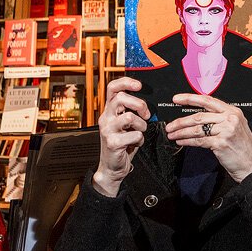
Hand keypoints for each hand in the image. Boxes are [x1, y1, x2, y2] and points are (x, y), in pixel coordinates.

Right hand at [92, 77, 149, 195]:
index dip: (126, 82)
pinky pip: (135, 135)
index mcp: (109, 111)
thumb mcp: (124, 125)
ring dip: (141, 125)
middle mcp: (106, 118)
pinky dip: (140, 140)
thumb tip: (144, 103)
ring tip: (140, 132)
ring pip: (130, 117)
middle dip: (139, 104)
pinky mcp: (112, 143)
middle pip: (121, 98)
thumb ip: (130, 111)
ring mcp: (108, 130)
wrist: (111, 167)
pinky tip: (135, 143)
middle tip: (146, 114)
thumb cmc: (121, 145)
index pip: (112, 88)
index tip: (139, 85)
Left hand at [166, 93, 251, 181]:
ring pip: (197, 128)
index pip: (207, 100)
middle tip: (170, 125)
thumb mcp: (234, 127)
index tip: (177, 99)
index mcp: (233, 111)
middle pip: (199, 116)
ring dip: (181, 132)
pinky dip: (187, 141)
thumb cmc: (243, 148)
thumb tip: (196, 118)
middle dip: (181, 121)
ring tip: (172, 134)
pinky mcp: (221, 143)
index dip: (189, 98)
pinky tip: (181, 141)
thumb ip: (219, 120)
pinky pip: (199, 140)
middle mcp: (230, 118)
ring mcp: (226, 130)